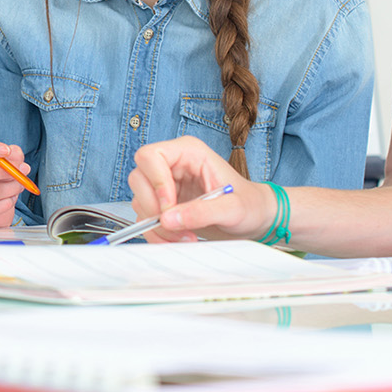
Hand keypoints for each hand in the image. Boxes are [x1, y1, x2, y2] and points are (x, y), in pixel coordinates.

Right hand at [129, 136, 273, 241]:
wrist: (253, 218)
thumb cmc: (248, 204)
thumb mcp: (232, 208)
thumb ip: (202, 212)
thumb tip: (168, 219)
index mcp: (188, 152)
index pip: (151, 156)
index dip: (155, 182)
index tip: (169, 207)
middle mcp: (172, 165)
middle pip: (138, 178)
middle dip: (154, 209)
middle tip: (176, 227)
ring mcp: (164, 185)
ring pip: (140, 202)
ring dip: (157, 226)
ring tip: (186, 236)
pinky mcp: (162, 205)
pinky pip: (145, 219)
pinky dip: (157, 234)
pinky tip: (179, 239)